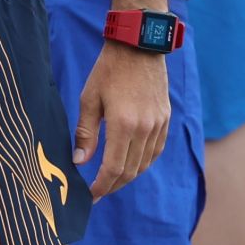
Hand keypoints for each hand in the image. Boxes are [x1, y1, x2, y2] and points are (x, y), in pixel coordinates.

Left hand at [75, 40, 169, 197]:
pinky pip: (154, 151)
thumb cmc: (108, 71)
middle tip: (97, 193)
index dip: (101, 186)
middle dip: (112, 186)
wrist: (138, 48)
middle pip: (130, 171)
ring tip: (109, 181)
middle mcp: (145, 129)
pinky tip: (128, 164)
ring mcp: (159, 126)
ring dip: (127, 176)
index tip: (90, 196)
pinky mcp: (165, 120)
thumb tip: (79, 162)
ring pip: (144, 163)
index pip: (114, 168)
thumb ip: (85, 132)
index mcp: (124, 125)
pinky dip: (141, 163)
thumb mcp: (89, 99)